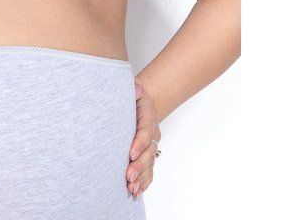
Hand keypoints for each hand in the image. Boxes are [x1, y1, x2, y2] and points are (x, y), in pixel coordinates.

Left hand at [126, 81, 160, 198]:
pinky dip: (144, 182)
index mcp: (148, 117)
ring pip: (150, 164)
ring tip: (131, 187)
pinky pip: (149, 171)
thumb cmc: (134, 97)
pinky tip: (136, 191)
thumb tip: (136, 89)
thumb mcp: (133, 89)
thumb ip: (134, 90)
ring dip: (141, 177)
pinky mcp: (148, 155)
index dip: (139, 143)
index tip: (131, 153)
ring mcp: (151, 146)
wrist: (143, 103)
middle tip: (128, 176)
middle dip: (139, 166)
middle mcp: (152, 134)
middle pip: (149, 152)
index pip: (145, 131)